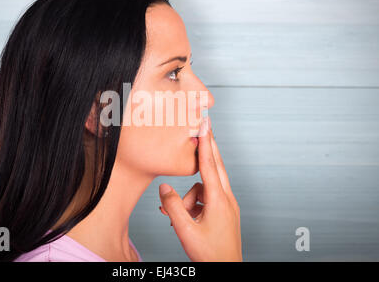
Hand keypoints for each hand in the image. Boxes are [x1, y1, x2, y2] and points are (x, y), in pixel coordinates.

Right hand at [158, 116, 241, 261]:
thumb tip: (164, 187)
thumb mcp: (185, 230)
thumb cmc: (209, 254)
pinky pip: (206, 199)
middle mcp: (226, 199)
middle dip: (207, 148)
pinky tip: (185, 219)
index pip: (210, 164)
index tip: (205, 124)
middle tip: (203, 128)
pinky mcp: (224, 212)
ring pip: (205, 188)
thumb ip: (173, 206)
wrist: (226, 269)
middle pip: (215, 166)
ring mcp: (227, 206)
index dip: (206, 142)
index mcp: (219, 200)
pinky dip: (194, 204)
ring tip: (179, 217)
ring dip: (190, 196)